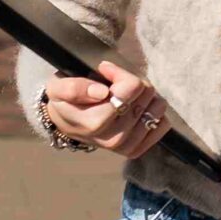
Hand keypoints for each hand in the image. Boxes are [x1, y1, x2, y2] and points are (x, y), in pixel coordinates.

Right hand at [42, 63, 171, 159]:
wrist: (66, 122)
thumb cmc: (65, 101)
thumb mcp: (58, 88)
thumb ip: (75, 88)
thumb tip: (101, 92)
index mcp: (95, 123)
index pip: (131, 87)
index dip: (119, 73)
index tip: (105, 71)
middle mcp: (113, 138)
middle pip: (146, 95)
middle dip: (133, 83)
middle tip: (115, 85)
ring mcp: (126, 146)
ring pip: (158, 108)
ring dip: (146, 97)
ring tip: (126, 96)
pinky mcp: (136, 149)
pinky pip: (162, 124)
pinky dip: (153, 112)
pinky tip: (135, 109)